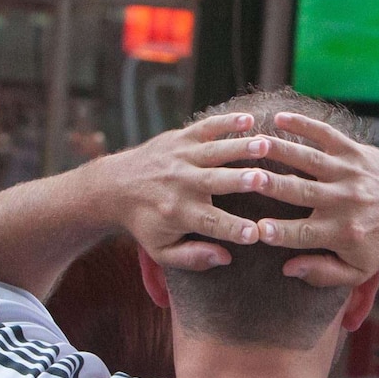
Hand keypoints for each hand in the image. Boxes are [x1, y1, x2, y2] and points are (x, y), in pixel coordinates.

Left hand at [105, 113, 271, 269]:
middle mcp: (181, 183)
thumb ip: (193, 257)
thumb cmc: (146, 223)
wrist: (113, 187)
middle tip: (263, 180)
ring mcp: (181, 157)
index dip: (233, 229)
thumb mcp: (161, 250)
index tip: (256, 234)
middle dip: (239, 181)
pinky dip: (226, 122)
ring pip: (215, 152)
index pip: (211, 223)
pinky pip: (206, 127)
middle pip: (215, 182)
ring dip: (240, 148)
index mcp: (178, 213)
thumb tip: (226, 258)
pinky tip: (250, 119)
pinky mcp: (181, 138)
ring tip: (265, 146)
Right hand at [253, 113, 378, 286]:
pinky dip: (303, 125)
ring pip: (308, 159)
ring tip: (251, 144)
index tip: (253, 230)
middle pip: (300, 191)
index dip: (278, 233)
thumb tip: (287, 268)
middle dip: (270, 185)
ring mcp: (350, 172)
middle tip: (242, 178)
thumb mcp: (357, 271)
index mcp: (342, 232)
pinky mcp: (355, 152)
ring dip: (279, 150)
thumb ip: (322, 273)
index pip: (302, 233)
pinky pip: (326, 135)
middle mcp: (345, 200)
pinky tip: (278, 118)